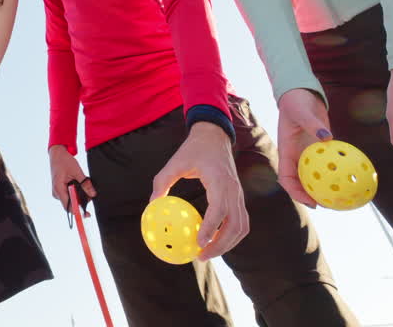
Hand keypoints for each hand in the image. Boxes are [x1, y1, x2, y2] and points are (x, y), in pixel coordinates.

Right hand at [48, 145, 94, 214]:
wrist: (57, 154)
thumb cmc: (64, 161)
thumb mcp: (77, 171)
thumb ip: (85, 184)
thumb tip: (93, 194)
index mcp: (58, 189)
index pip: (68, 206)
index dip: (77, 212)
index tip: (87, 215)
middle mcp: (56, 193)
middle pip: (70, 204)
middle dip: (81, 202)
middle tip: (90, 195)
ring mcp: (57, 191)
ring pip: (70, 200)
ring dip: (79, 196)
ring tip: (86, 187)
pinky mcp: (60, 189)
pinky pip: (69, 195)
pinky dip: (76, 192)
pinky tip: (80, 186)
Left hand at [150, 122, 247, 259]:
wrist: (215, 136)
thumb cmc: (194, 149)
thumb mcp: (175, 162)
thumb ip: (163, 181)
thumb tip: (151, 204)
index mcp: (219, 180)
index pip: (219, 208)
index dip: (211, 228)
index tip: (199, 242)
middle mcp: (233, 190)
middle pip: (235, 225)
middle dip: (221, 244)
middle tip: (201, 256)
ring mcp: (239, 195)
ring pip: (241, 227)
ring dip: (228, 244)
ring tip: (207, 253)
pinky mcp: (239, 198)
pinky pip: (241, 221)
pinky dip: (231, 236)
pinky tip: (214, 242)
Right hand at [275, 88, 333, 206]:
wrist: (301, 94)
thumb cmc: (296, 102)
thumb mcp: (302, 111)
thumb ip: (313, 124)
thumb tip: (327, 137)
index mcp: (286, 151)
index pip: (286, 178)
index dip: (296, 192)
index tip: (309, 200)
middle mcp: (296, 156)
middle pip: (301, 182)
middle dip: (312, 196)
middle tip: (329, 204)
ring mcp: (307, 153)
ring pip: (314, 175)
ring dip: (323, 187)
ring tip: (340, 196)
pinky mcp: (319, 148)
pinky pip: (327, 163)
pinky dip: (335, 170)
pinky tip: (349, 175)